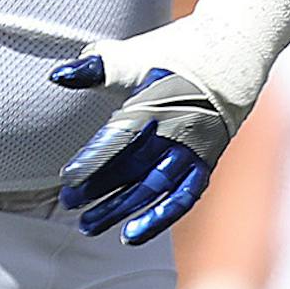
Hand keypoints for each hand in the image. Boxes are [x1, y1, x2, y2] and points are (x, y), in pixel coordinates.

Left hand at [54, 0, 289, 242]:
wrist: (231, 56)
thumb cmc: (173, 54)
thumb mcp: (131, 56)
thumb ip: (93, 68)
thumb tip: (58, 76)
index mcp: (155, 105)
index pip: (118, 141)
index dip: (92, 162)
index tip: (67, 180)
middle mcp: (176, 133)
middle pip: (132, 170)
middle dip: (98, 190)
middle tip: (68, 205)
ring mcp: (193, 152)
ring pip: (154, 189)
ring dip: (121, 210)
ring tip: (89, 226)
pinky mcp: (206, 164)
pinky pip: (183, 198)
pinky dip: (160, 217)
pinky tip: (132, 234)